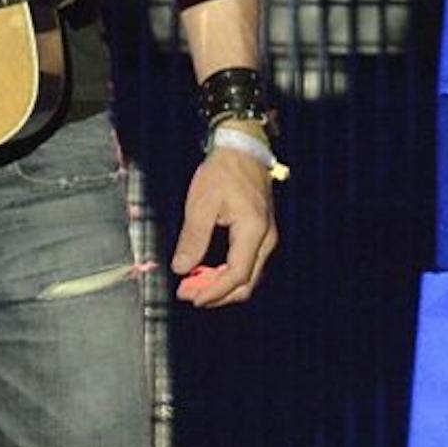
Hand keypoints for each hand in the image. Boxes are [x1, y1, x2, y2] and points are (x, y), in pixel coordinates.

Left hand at [170, 145, 277, 307]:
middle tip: (187, 294)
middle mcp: (266, 240)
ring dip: (220, 284)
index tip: (190, 297)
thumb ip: (193, 238)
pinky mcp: (260, 234)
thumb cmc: (223, 171)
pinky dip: (226, 273)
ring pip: (247, 276)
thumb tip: (181, 269)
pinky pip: (246, 263)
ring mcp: (266, 238)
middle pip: (246, 282)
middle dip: (216, 293)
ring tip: (192, 283)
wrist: (242, 149)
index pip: (237, 275)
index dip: (214, 291)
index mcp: (254, 232)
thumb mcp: (202, 203)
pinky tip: (205, 270)